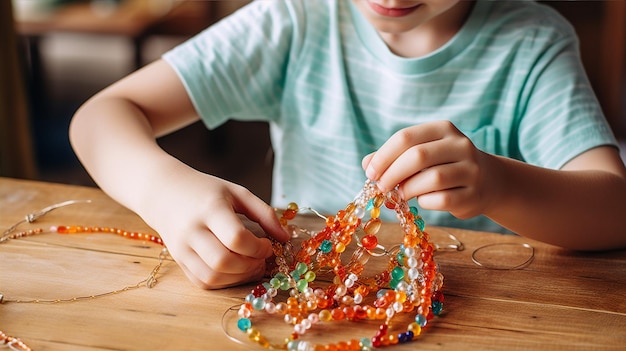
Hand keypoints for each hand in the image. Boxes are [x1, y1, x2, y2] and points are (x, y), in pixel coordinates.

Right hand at [141, 168, 288, 288]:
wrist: (163, 192)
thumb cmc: (206, 191)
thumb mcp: (237, 192)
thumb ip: (264, 213)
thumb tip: (286, 238)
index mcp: (210, 209)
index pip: (236, 238)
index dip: (258, 247)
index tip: (267, 244)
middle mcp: (193, 230)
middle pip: (223, 261)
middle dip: (250, 266)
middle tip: (261, 258)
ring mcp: (182, 248)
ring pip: (212, 276)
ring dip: (238, 277)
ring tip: (251, 266)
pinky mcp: (178, 260)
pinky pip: (202, 282)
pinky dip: (223, 282)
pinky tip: (235, 270)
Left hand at [362, 120, 493, 218]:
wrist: (489, 181)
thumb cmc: (444, 165)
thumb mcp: (422, 153)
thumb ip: (394, 156)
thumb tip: (367, 163)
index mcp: (443, 129)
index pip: (406, 137)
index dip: (383, 156)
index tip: (370, 172)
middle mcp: (460, 145)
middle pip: (417, 156)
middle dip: (392, 173)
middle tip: (381, 187)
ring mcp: (471, 170)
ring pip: (432, 178)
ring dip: (408, 190)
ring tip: (400, 195)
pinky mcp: (474, 194)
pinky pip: (442, 200)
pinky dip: (425, 202)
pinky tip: (422, 201)